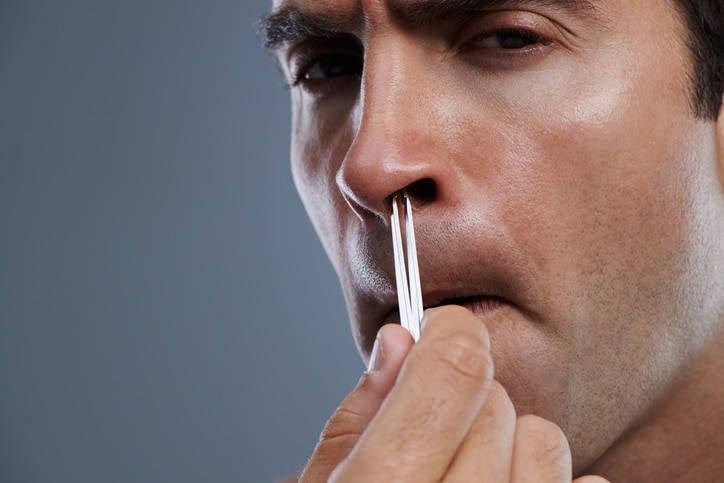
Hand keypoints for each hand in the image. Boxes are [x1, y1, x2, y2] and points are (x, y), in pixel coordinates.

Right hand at [299, 306, 607, 481]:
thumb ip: (353, 419)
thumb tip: (398, 341)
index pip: (453, 370)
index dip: (445, 333)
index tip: (438, 330)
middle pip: (496, 401)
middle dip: (462, 394)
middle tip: (436, 418)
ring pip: (546, 442)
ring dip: (509, 439)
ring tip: (471, 461)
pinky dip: (545, 479)